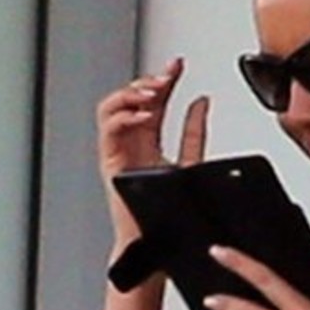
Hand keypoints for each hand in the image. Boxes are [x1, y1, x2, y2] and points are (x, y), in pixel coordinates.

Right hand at [95, 59, 209, 247]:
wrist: (157, 244)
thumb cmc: (169, 214)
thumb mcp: (192, 162)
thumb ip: (195, 132)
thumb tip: (202, 102)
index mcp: (149, 142)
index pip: (153, 101)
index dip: (164, 79)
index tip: (177, 65)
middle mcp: (131, 144)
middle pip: (131, 99)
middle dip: (147, 82)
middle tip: (165, 78)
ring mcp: (118, 152)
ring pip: (111, 108)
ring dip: (130, 95)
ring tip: (152, 94)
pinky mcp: (110, 163)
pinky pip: (108, 131)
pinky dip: (122, 116)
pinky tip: (142, 116)